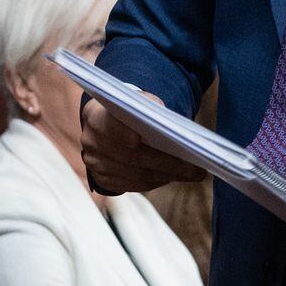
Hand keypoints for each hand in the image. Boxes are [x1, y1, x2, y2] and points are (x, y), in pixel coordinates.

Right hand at [80, 94, 205, 195]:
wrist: (108, 124)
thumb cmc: (129, 110)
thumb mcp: (136, 100)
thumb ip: (148, 104)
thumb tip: (167, 120)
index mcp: (95, 116)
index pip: (109, 126)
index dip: (125, 134)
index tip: (145, 141)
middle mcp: (91, 142)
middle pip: (131, 157)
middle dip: (166, 163)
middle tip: (194, 168)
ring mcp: (95, 164)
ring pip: (133, 175)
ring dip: (164, 175)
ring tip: (189, 174)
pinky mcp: (102, 179)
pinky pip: (131, 185)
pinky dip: (153, 182)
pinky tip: (170, 177)